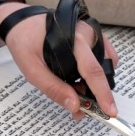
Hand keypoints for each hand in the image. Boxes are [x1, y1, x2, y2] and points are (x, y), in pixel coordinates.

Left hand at [4, 14, 118, 119]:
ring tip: (75, 88)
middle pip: (102, 70)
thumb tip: (76, 106)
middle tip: (81, 106)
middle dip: (96, 93)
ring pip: (105, 65)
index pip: (93, 71)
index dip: (103, 94)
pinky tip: (80, 76)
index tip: (111, 112)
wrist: (23, 23)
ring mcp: (93, 32)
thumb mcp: (32, 70)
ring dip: (94, 82)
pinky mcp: (94, 35)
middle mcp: (87, 34)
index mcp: (73, 41)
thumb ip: (54, 89)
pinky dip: (96, 71)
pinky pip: (104, 57)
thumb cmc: (26, 44)